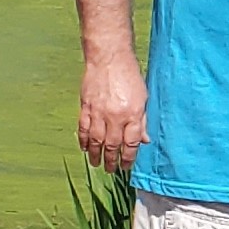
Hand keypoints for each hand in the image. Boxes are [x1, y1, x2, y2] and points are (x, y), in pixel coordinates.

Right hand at [78, 53, 148, 170]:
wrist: (109, 58)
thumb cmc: (129, 75)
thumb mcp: (143, 98)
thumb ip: (142, 120)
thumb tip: (144, 141)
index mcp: (132, 114)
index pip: (131, 143)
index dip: (129, 157)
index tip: (127, 166)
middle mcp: (115, 116)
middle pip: (112, 144)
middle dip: (111, 160)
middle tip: (110, 170)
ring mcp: (98, 112)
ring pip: (96, 140)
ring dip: (96, 154)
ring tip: (96, 164)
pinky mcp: (86, 107)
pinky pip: (84, 128)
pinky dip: (84, 140)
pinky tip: (85, 148)